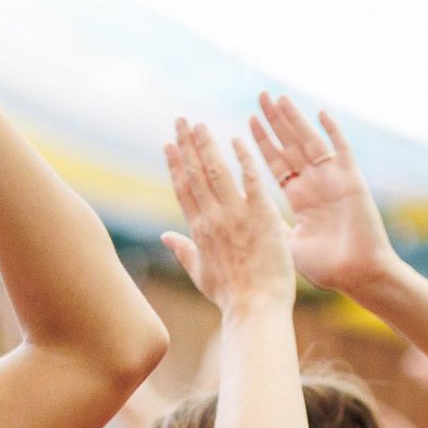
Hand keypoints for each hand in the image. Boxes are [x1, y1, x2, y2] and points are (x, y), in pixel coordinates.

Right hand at [160, 120, 293, 311]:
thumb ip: (183, 250)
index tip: (168, 144)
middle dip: (186, 144)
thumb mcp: (200, 273)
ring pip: (216, 171)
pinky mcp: (262, 216)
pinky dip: (243, 159)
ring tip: (200, 124)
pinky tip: (238, 140)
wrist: (255, 308)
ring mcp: (236, 215)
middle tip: (181, 120)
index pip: (183, 189)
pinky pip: (251, 181)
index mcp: (198, 230)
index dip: (174, 164)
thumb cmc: (231, 296)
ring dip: (207, 145)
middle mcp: (213, 218)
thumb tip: (166, 237)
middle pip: (194, 173)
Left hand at [248, 93, 396, 296]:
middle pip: (292, 146)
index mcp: (301, 200)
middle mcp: (317, 185)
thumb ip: (266, 224)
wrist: (358, 275)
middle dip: (275, 122)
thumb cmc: (326, 268)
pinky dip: (333, 131)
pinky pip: (342, 151)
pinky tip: (321, 112)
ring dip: (295, 120)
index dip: (264, 142)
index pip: (278, 163)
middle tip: (260, 96)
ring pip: (311, 142)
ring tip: (279, 97)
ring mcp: (335, 181)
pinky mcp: (353, 182)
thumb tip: (238, 218)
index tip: (249, 121)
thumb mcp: (285, 242)